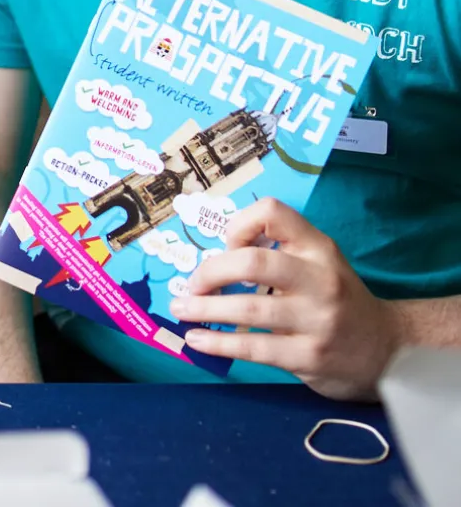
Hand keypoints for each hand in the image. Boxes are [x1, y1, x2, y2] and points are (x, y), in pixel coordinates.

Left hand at [170, 198, 399, 399]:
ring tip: (181, 309)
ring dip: (204, 309)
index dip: (240, 224)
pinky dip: (218, 343)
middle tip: (191, 284)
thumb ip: (278, 252)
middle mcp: (320, 280)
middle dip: (211, 271)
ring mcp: (317, 319)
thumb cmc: (337, 300)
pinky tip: (197, 341)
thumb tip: (212, 258)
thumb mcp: (319, 264)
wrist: (387, 351)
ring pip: (249, 308)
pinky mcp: (309, 356)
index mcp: (319, 248)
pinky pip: (254, 347)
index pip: (273, 213)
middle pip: (253, 261)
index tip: (226, 245)